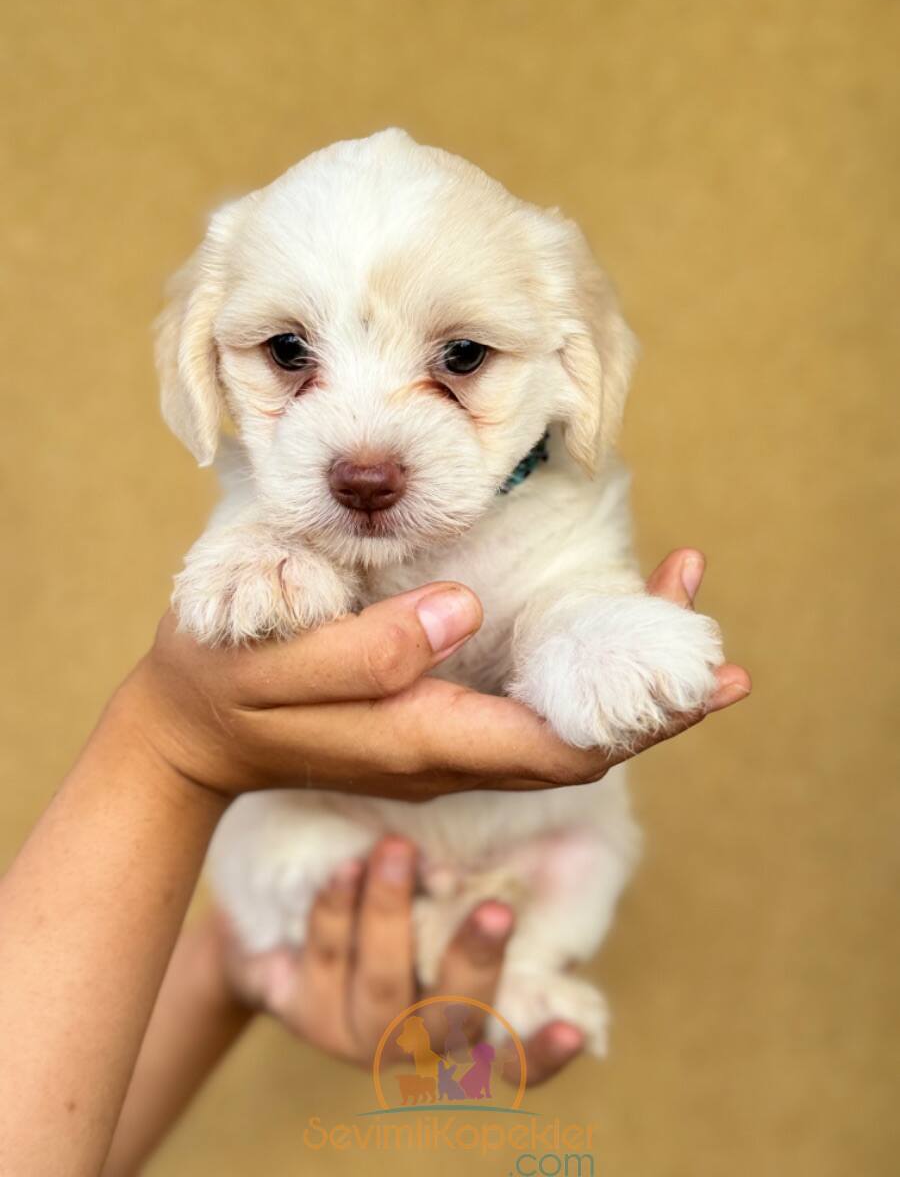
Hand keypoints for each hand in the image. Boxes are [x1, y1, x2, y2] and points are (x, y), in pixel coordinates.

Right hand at [118, 551, 748, 801]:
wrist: (187, 733)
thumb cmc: (223, 688)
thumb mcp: (276, 663)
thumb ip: (369, 648)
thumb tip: (467, 612)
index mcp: (424, 743)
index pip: (561, 749)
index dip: (644, 719)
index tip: (712, 676)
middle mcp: (450, 754)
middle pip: (578, 742)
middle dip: (656, 700)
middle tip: (726, 648)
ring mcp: (444, 742)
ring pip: (557, 724)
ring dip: (625, 680)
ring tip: (675, 611)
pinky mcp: (432, 719)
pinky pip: (525, 707)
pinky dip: (576, 669)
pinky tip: (598, 628)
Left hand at [219, 836, 582, 1085]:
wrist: (301, 877)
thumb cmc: (423, 875)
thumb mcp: (489, 872)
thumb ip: (536, 881)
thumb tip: (578, 850)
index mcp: (470, 1015)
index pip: (517, 1059)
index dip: (542, 1052)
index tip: (569, 1030)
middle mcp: (415, 1038)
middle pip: (452, 1022)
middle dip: (475, 963)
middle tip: (494, 909)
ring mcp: (355, 1031)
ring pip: (381, 991)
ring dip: (392, 916)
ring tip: (397, 849)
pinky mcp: (299, 1007)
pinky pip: (322, 962)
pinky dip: (337, 912)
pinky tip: (347, 867)